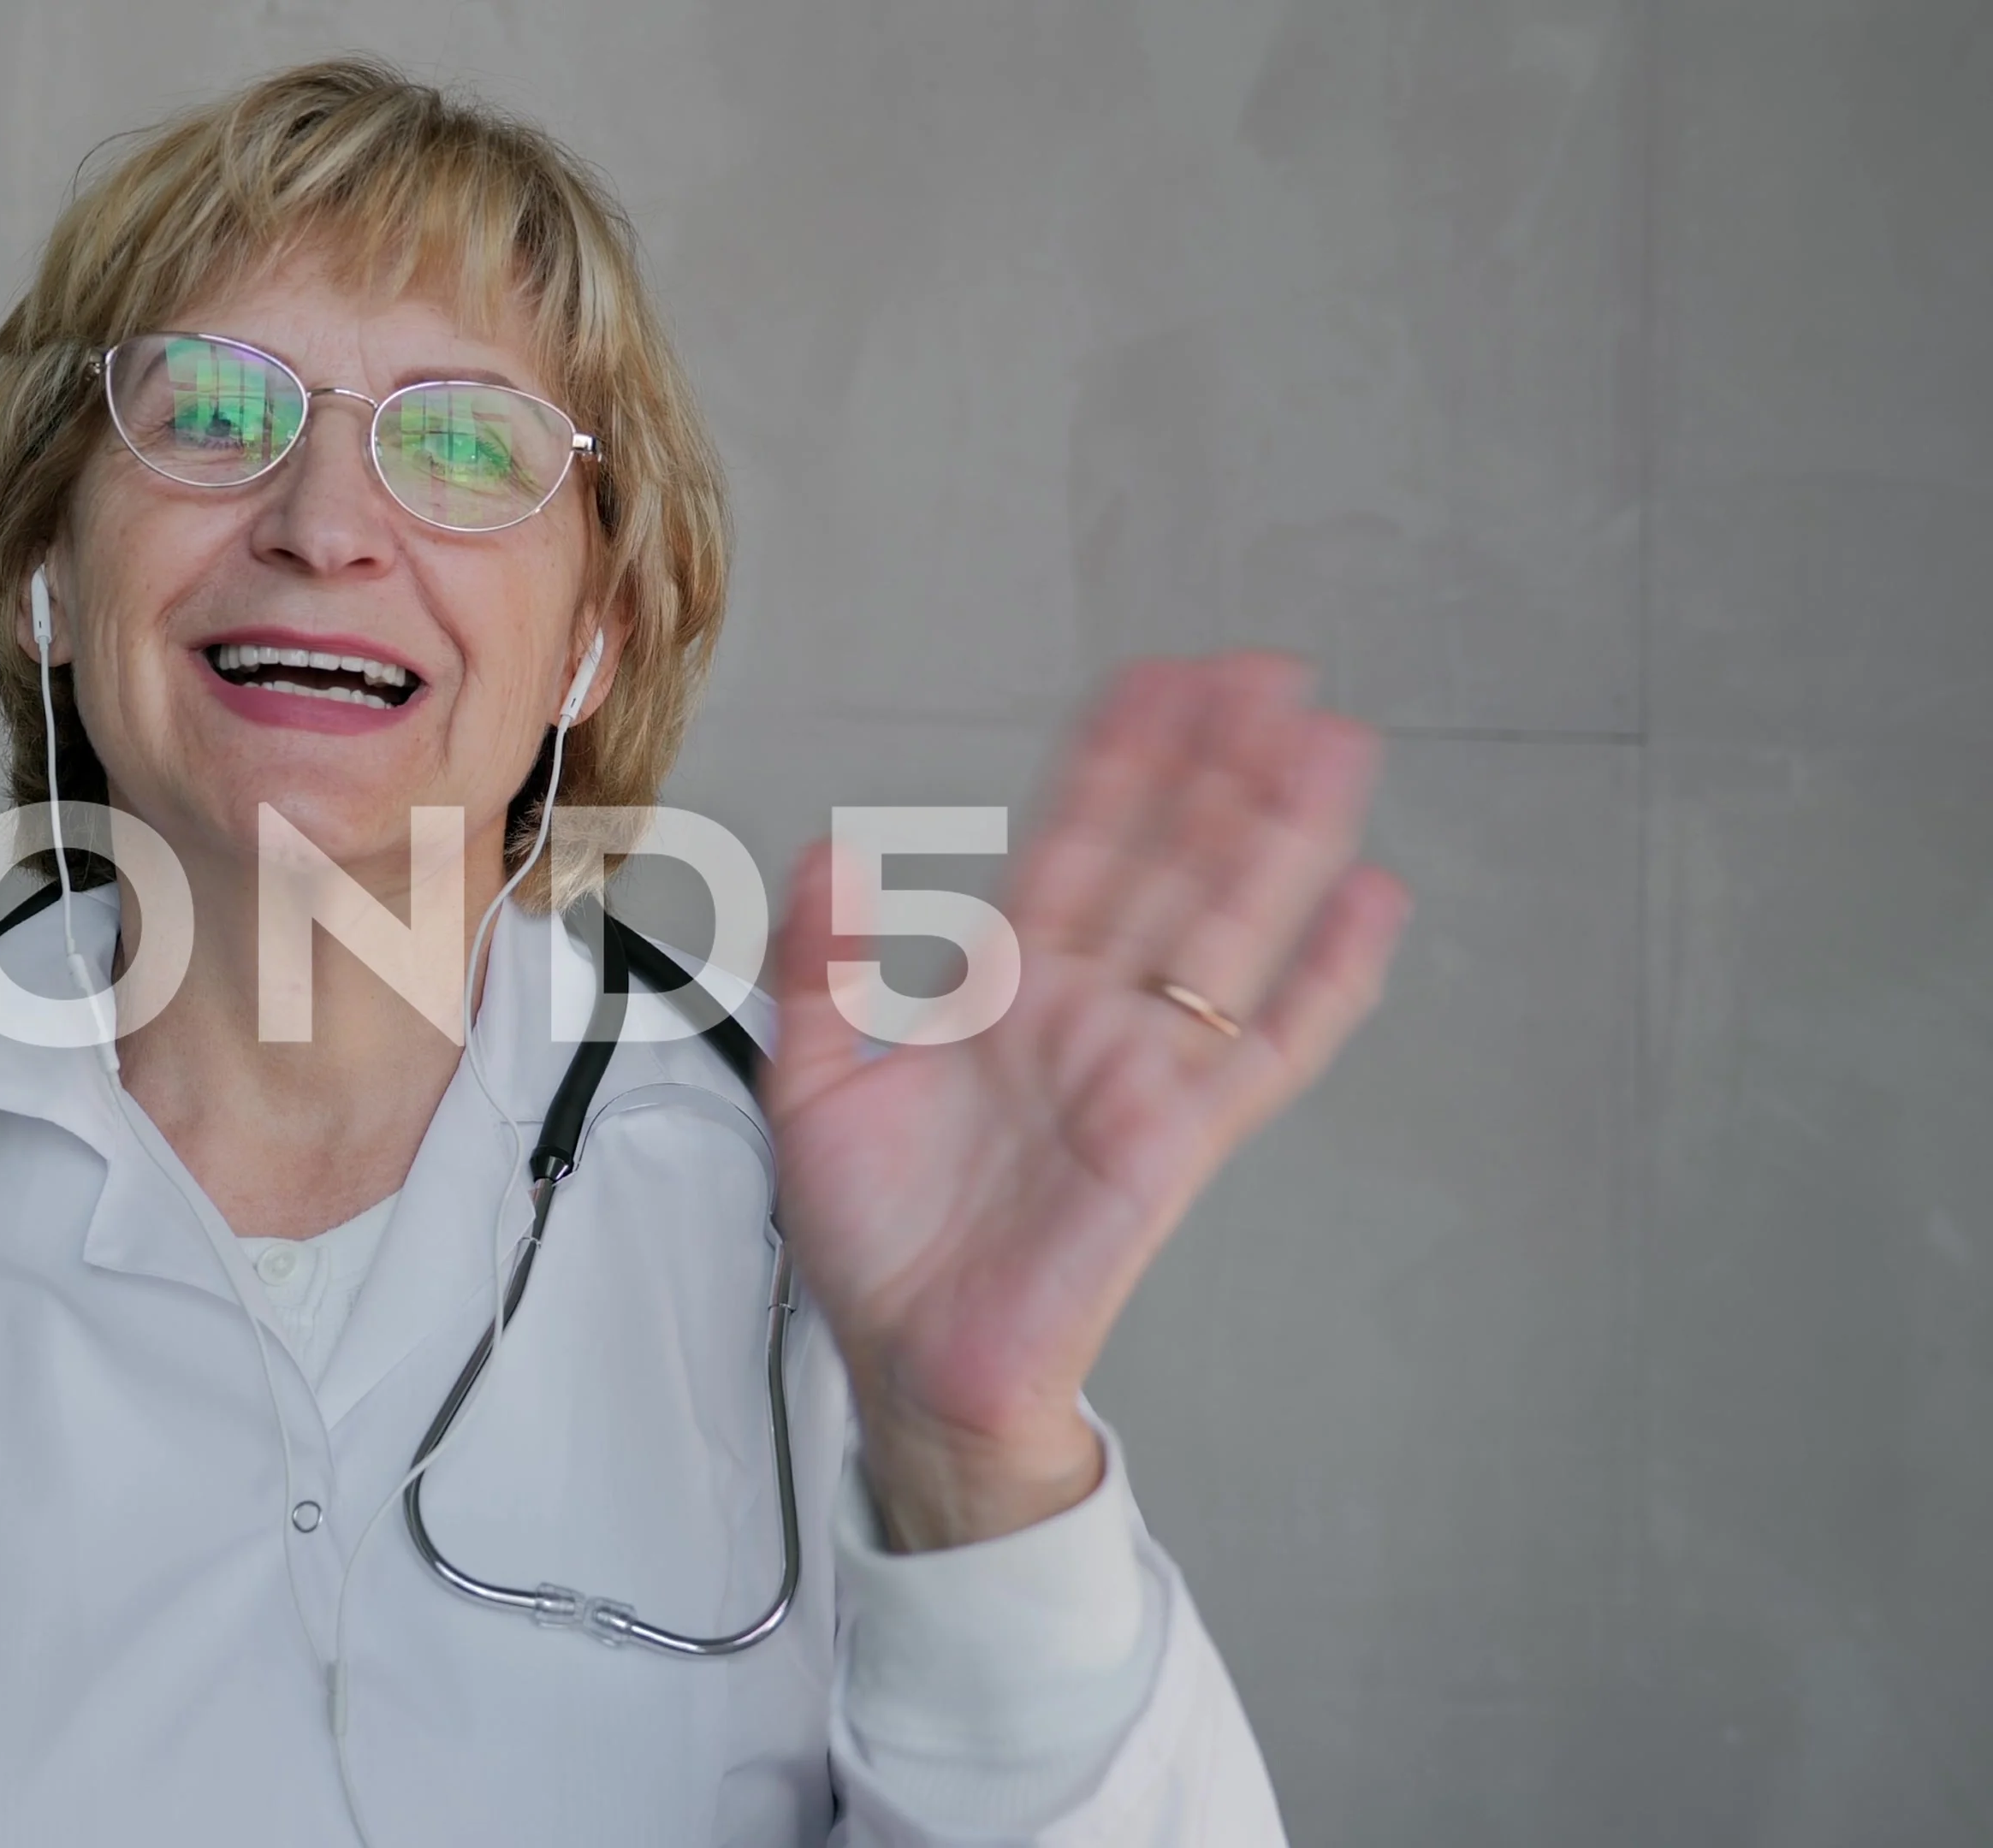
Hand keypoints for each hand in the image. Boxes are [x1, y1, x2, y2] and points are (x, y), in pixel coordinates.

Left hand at [763, 652, 1411, 1549]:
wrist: (908, 1365)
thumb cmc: (876, 1244)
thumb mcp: (813, 1083)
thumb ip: (820, 965)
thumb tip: (827, 854)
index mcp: (1007, 992)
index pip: (1076, 846)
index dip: (1119, 764)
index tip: (1159, 684)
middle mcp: (1086, 1016)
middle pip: (1169, 863)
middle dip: (1216, 769)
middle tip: (1264, 673)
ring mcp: (1140, 1071)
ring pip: (1227, 928)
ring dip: (1280, 838)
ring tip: (1330, 745)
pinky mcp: (1176, 1140)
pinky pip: (1268, 1049)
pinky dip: (1323, 981)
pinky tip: (1367, 905)